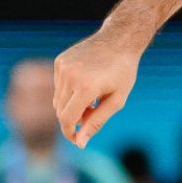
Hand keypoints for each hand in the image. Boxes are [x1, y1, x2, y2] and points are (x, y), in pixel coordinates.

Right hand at [52, 28, 144, 144]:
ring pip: (58, 100)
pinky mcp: (60, 61)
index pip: (67, 119)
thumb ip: (96, 122)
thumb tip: (79, 143)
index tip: (77, 139)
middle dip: (74, 118)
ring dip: (71, 105)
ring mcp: (63, 66)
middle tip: (93, 112)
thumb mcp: (116, 101)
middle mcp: (70, 76)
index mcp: (86, 87)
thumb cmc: (122, 72)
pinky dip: (69, 91)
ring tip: (92, 98)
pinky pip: (58, 86)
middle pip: (61, 111)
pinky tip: (86, 82)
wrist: (119, 39)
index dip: (70, 133)